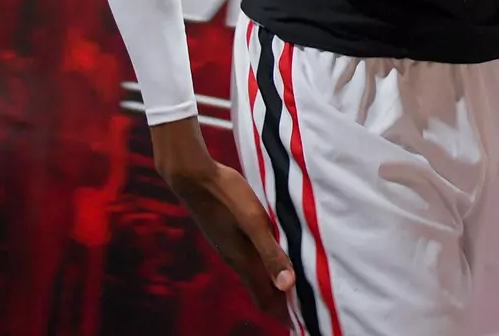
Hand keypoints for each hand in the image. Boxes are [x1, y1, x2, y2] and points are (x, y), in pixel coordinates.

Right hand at [153, 119, 295, 320]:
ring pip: (255, 274)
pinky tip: (274, 254)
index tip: (302, 323)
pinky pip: (251, 258)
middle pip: (260, 290)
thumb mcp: (254, 222)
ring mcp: (229, 246)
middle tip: (304, 306)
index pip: (264, 298)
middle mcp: (235, 258)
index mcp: (243, 260)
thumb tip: (287, 285)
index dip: (282, 313)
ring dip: (274, 283)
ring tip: (295, 284)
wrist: (194, 177)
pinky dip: (266, 265)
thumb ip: (270, 252)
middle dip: (281, 301)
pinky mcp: (228, 233)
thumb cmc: (226, 195)